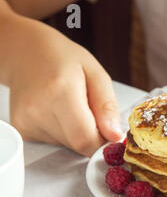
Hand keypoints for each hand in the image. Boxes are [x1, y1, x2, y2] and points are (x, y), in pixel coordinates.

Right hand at [5, 15, 122, 155]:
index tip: (110, 131)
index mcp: (60, 91)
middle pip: (78, 145)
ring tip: (69, 106)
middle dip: (92, 135)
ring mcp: (26, 121)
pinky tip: (56, 111)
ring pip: (67, 145)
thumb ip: (108, 107)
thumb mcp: (96, 74)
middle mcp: (38, 109)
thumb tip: (115, 136)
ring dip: (77, 132)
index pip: (86, 139)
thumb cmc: (63, 59)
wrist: (25, 51)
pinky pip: (54, 142)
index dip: (103, 141)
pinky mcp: (21, 129)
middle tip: (90, 111)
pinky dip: (63, 132)